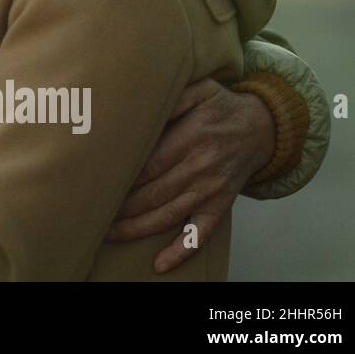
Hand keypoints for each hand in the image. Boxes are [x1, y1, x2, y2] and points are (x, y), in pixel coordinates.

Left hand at [107, 78, 275, 272]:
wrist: (264, 128)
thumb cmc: (222, 107)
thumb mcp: (201, 89)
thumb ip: (173, 96)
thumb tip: (140, 103)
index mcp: (192, 138)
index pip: (151, 164)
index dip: (125, 177)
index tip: (97, 182)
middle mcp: (201, 168)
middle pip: (155, 193)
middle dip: (121, 206)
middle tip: (90, 212)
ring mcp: (211, 190)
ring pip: (170, 215)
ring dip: (138, 229)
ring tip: (108, 235)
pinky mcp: (220, 205)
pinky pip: (201, 233)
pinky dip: (182, 250)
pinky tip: (160, 264)